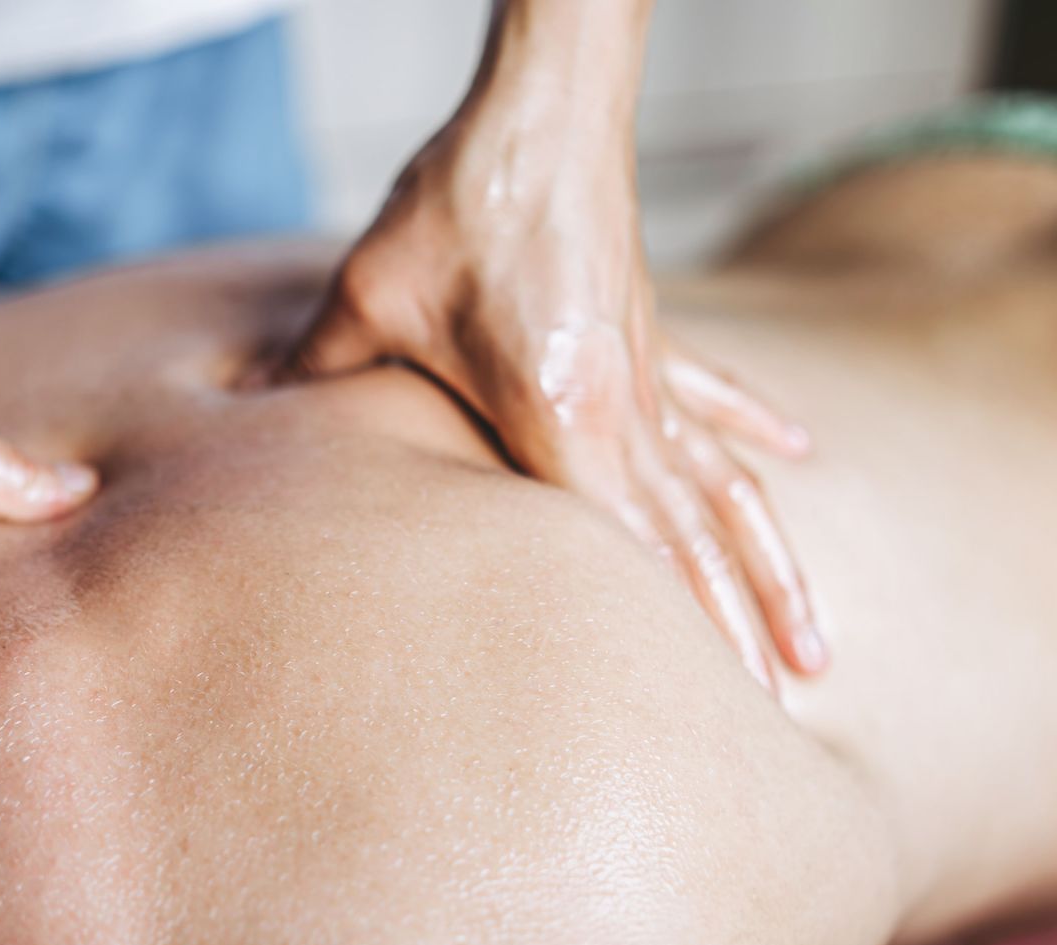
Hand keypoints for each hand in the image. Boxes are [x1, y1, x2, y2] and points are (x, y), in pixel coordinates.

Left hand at [276, 101, 825, 687]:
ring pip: (723, 493)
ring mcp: (647, 372)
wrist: (541, 107)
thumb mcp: (370, 296)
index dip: (662, 639)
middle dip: (734, 636)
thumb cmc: (458, 202)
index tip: (695, 711)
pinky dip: (754, 435)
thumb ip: (312, 368)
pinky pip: (716, 401)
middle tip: (774, 721)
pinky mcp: (650, 332)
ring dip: (770, 569)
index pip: (620, 550)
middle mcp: (624, 408)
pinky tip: (801, 458)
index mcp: (560, 414)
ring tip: (815, 653)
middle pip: (690, 544)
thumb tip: (243, 409)